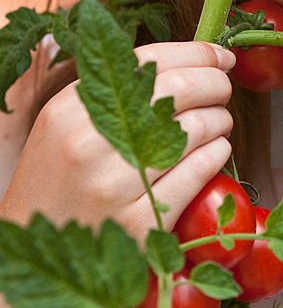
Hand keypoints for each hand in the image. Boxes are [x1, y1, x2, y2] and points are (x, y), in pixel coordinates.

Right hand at [0, 41, 234, 241]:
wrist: (32, 254)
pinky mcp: (142, 223)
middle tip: (224, 88)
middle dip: (216, 84)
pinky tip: (215, 151)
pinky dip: (217, 154)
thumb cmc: (59, 184)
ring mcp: (116, 186)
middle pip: (180, 90)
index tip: (220, 55)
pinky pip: (199, 172)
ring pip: (197, 130)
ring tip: (218, 123)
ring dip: (220, 120)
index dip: (195, 53)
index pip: (148, 62)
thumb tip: (185, 62)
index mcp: (71, 110)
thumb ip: (113, 95)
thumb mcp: (66, 128)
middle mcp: (91, 143)